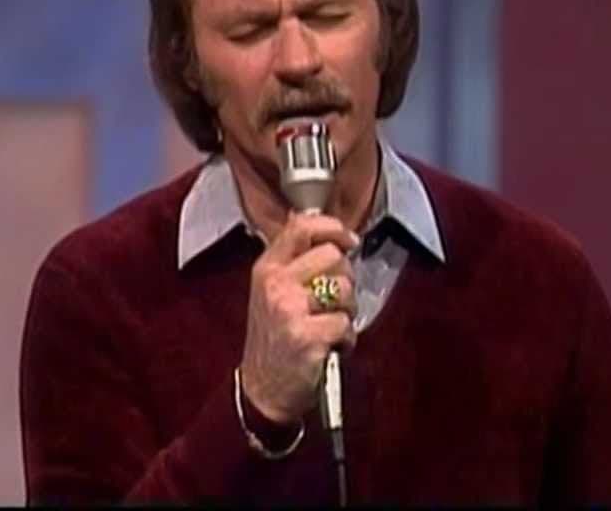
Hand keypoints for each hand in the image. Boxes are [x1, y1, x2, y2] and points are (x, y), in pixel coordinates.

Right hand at [239, 210, 358, 424]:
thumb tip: (309, 220)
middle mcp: (275, 283)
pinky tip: (330, 348)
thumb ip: (291, 258)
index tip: (349, 240)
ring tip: (330, 326)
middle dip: (345, 278)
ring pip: (344, 289)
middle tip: (335, 301)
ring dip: (348, 311)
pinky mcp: (306, 336)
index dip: (333, 228)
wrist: (262, 390)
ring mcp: (289, 309)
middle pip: (333, 256)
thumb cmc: (273, 339)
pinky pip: (346, 324)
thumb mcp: (270, 291)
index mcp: (267, 268)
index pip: (301, 227)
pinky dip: (346, 339)